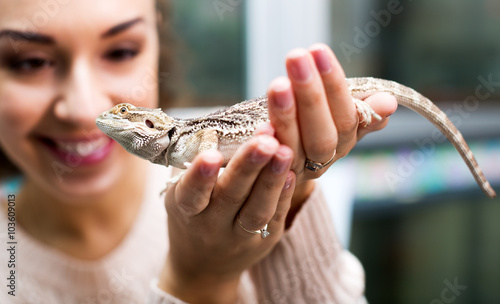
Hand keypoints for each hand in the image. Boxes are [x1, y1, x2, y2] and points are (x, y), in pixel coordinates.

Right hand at [159, 128, 294, 303]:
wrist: (203, 266)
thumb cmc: (192, 214)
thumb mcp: (181, 191)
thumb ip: (194, 163)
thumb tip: (217, 124)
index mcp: (184, 209)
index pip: (190, 194)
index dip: (200, 176)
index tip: (211, 155)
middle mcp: (211, 225)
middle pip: (230, 196)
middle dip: (248, 166)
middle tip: (265, 139)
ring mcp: (239, 236)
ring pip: (256, 210)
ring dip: (271, 179)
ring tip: (284, 151)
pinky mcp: (265, 240)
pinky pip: (275, 217)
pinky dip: (284, 195)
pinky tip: (292, 172)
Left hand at [266, 44, 396, 220]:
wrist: (276, 166)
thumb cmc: (309, 128)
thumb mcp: (338, 119)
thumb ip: (361, 111)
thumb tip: (389, 101)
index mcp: (343, 143)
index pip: (346, 117)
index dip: (334, 85)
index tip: (319, 51)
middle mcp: (321, 162)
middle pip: (322, 136)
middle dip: (310, 95)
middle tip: (297, 56)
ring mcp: (294, 173)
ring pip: (293, 147)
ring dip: (286, 115)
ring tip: (278, 83)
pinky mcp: (267, 179)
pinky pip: (267, 164)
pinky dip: (263, 144)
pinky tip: (260, 125)